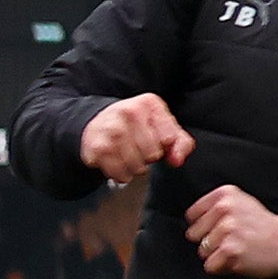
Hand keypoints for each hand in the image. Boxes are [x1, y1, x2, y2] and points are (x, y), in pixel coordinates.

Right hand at [80, 93, 194, 184]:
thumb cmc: (139, 127)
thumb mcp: (166, 128)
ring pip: (134, 163)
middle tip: (143, 153)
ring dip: (136, 168)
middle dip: (150, 158)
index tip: (159, 143)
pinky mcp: (96, 144)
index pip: (168, 138)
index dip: (165, 146)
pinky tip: (122, 168)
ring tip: (133, 161)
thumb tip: (177, 159)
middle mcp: (128, 111)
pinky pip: (116, 170)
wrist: (101, 123)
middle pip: (152, 152)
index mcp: (149, 103)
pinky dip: (121, 174)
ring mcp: (109, 127)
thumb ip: (181, 144)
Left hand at [184, 184, 277, 278]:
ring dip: (218, 255)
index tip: (219, 228)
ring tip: (238, 248)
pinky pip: (210, 265)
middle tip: (232, 239)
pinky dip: (223, 267)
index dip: (204, 226)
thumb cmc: (266, 227)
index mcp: (225, 194)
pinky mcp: (230, 250)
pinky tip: (239, 258)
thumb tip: (193, 220)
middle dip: (210, 240)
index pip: (192, 215)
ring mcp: (227, 229)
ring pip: (202, 251)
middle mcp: (225, 209)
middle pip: (194, 234)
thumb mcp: (242, 203)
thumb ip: (217, 207)